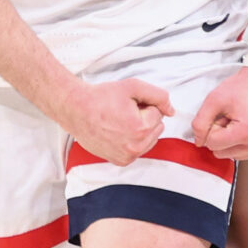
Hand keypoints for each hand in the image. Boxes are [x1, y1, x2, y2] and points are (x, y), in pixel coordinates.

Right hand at [57, 79, 173, 165]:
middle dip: (144, 118)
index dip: (144, 105)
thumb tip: (171, 110)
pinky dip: (131, 140)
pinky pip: (137, 149)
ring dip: (140, 130)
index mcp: (141, 128)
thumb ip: (158, 96)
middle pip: (156, 128)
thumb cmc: (100, 98)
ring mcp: (127, 156)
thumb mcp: (132, 87)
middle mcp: (136, 146)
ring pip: (149, 140)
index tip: (128, 104)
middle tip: (124, 111)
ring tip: (120, 121)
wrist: (76, 110)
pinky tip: (117, 132)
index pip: (158, 113)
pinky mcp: (120, 161)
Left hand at [191, 67, 247, 159]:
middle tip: (229, 118)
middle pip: (220, 152)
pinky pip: (242, 154)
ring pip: (230, 155)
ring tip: (238, 121)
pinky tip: (244, 127)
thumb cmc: (241, 88)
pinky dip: (238, 142)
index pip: (212, 144)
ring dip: (229, 140)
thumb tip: (198, 142)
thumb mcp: (214, 100)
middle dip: (220, 135)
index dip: (211, 128)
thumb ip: (200, 123)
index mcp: (246, 132)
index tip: (221, 115)